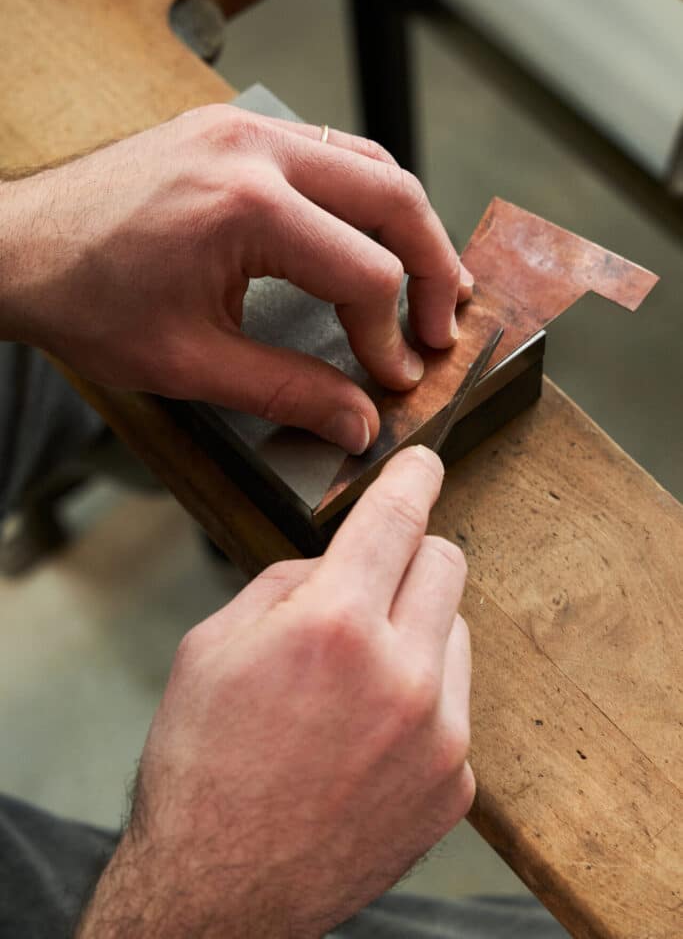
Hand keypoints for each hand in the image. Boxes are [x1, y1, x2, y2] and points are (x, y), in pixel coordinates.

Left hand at [0, 106, 471, 453]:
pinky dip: (365, 195)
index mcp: (246, 206)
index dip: (389, 333)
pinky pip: (329, 149)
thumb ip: (287, 392)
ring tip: (430, 278)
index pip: (364, 271)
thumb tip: (360, 423)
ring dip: (407, 223)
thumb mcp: (190, 363)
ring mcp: (244, 128)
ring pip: (369, 161)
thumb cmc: (85, 302)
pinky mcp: (232, 130)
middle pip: (392, 197)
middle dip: (430, 267)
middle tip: (442, 324)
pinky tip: (372, 233)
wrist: (18, 249)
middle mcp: (256, 150)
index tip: (393, 376)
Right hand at [77, 446, 474, 937]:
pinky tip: (370, 732)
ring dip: (417, 629)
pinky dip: (423, 697)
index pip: (398, 517)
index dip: (414, 476)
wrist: (219, 889)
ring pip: (457, 630)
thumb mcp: (213, 644)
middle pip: (447, 562)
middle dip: (410, 555)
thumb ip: (288, 583)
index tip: (425, 462)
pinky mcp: (456, 784)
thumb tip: (339, 562)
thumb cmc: (203, 766)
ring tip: (358, 676)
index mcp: (334, 627)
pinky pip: (457, 703)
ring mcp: (440, 735)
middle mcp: (403, 675)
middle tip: (370, 581)